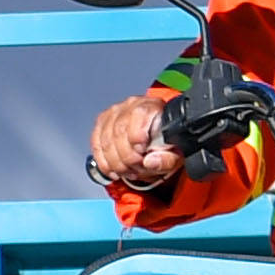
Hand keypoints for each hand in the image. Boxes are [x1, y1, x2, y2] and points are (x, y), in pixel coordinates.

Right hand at [89, 70, 267, 189]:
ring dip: (115, 161)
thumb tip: (150, 161)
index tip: (141, 154)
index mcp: (153, 106)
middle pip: (119, 130)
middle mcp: (132, 104)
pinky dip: (103, 160)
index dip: (136, 136)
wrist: (158, 139)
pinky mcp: (103, 122)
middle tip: (136, 169)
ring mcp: (115, 112)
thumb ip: (168, 159)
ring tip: (128, 171)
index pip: (138, 115)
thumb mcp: (178, 154)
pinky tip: (114, 169)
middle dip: (126, 157)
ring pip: (106, 138)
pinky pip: (96, 142)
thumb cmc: (169, 143)